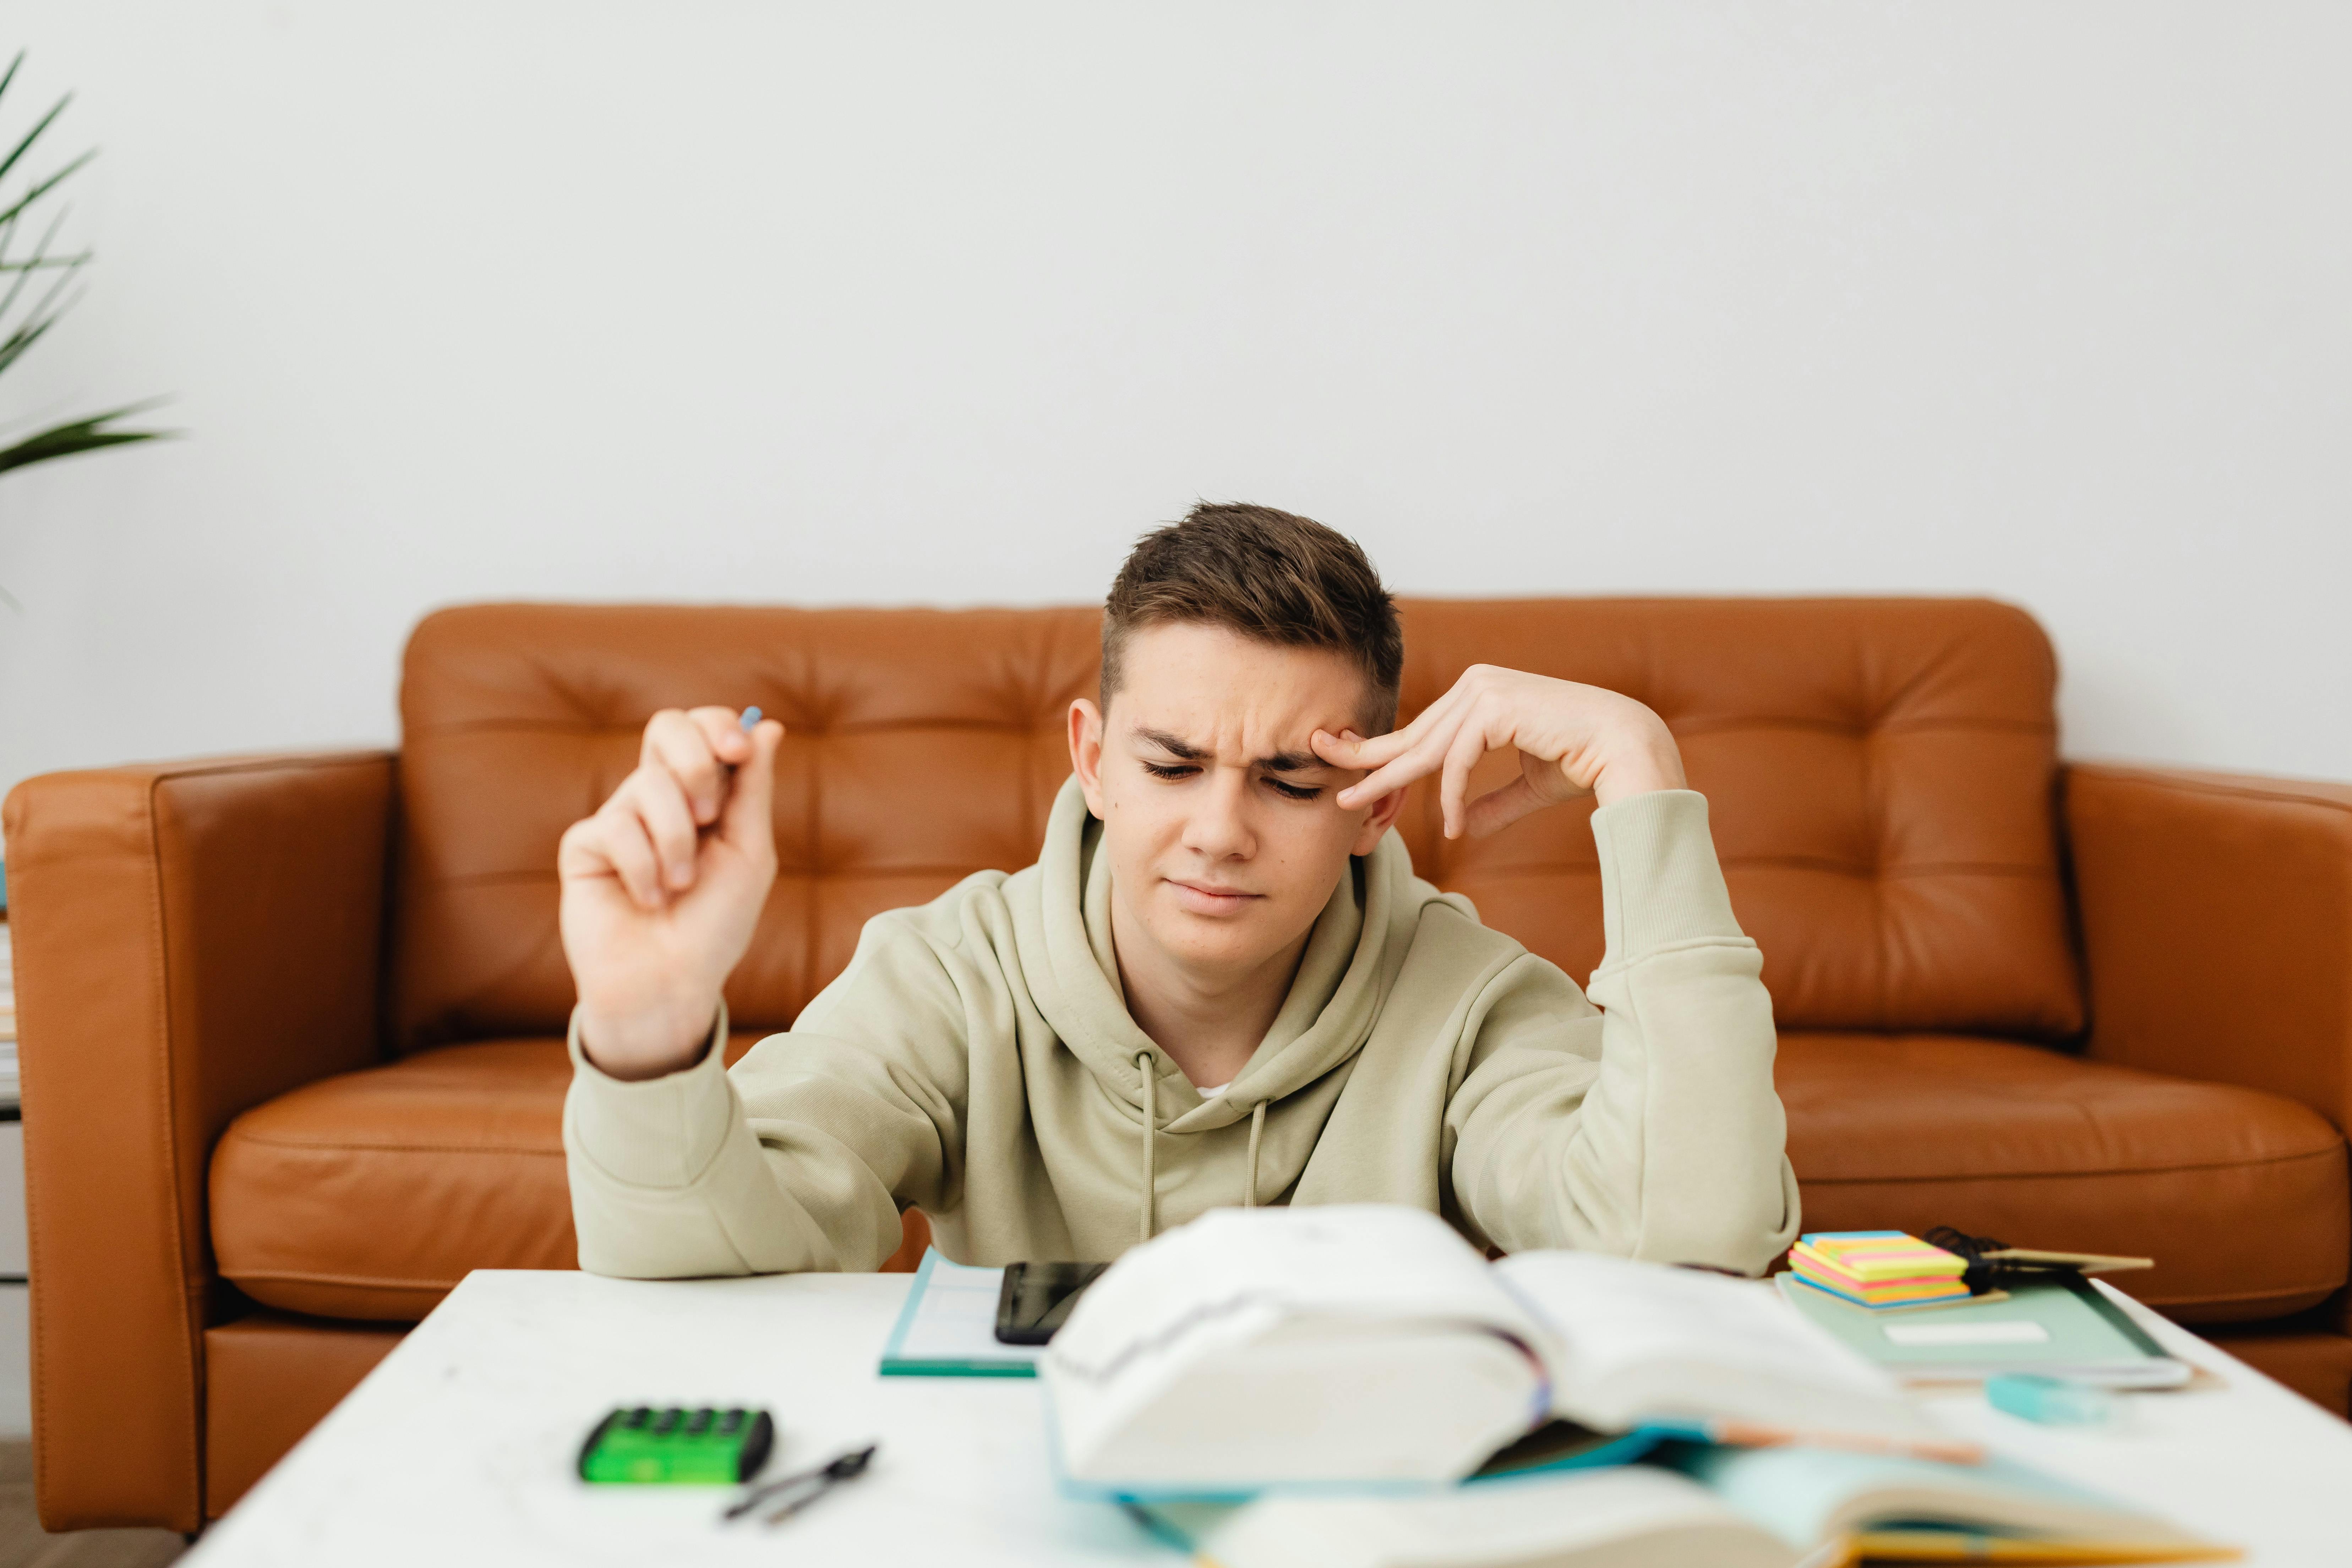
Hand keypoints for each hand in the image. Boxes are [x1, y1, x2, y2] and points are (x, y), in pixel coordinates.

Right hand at [558, 707, 784, 1079]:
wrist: (671, 982)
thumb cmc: (714, 924)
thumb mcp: (749, 852)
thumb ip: (753, 789)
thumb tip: (767, 725)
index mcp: (701, 793)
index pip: (702, 727)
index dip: (718, 726)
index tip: (738, 752)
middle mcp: (658, 797)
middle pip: (666, 726)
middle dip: (697, 765)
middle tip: (710, 816)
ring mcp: (619, 818)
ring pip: (648, 785)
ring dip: (677, 842)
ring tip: (680, 886)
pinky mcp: (585, 845)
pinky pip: (615, 827)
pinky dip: (643, 869)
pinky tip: (647, 900)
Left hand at [1313, 666, 1684, 838]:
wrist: (1625, 749)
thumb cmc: (1580, 763)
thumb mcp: (1525, 785)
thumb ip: (1491, 800)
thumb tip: (1467, 826)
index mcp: (1480, 693)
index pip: (1420, 728)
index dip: (1380, 749)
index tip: (1342, 760)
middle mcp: (1477, 684)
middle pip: (1411, 733)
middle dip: (1363, 753)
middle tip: (1318, 761)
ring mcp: (1485, 690)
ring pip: (1426, 748)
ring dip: (1391, 781)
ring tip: (1355, 805)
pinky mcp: (1496, 706)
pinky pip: (1458, 760)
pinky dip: (1451, 796)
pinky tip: (1454, 827)